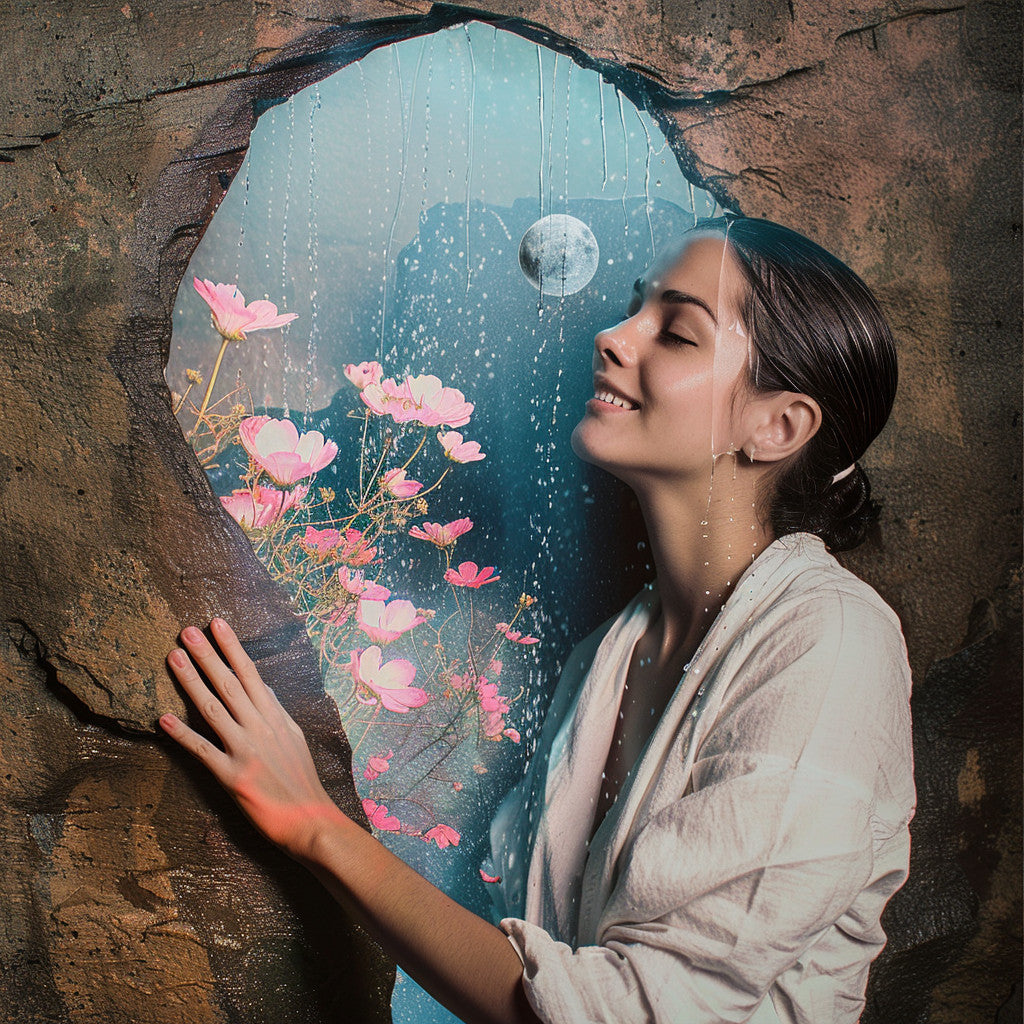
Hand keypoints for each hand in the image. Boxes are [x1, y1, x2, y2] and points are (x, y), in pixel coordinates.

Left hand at [160, 617, 345, 859]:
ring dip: (191, 682)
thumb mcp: (294, 737)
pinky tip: (163, 719)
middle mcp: (260, 728)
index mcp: (275, 717)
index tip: (217, 624)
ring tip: (173, 658)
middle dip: (207, 655)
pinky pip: (203, 751)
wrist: (310, 820)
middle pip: (229, 684)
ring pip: (213, 709)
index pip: (251, 673)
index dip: (232, 647)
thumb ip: (275, 711)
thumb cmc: (302, 780)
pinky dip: (182, 734)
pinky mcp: (233, 777)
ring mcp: (246, 751)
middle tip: (186, 631)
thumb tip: (260, 687)